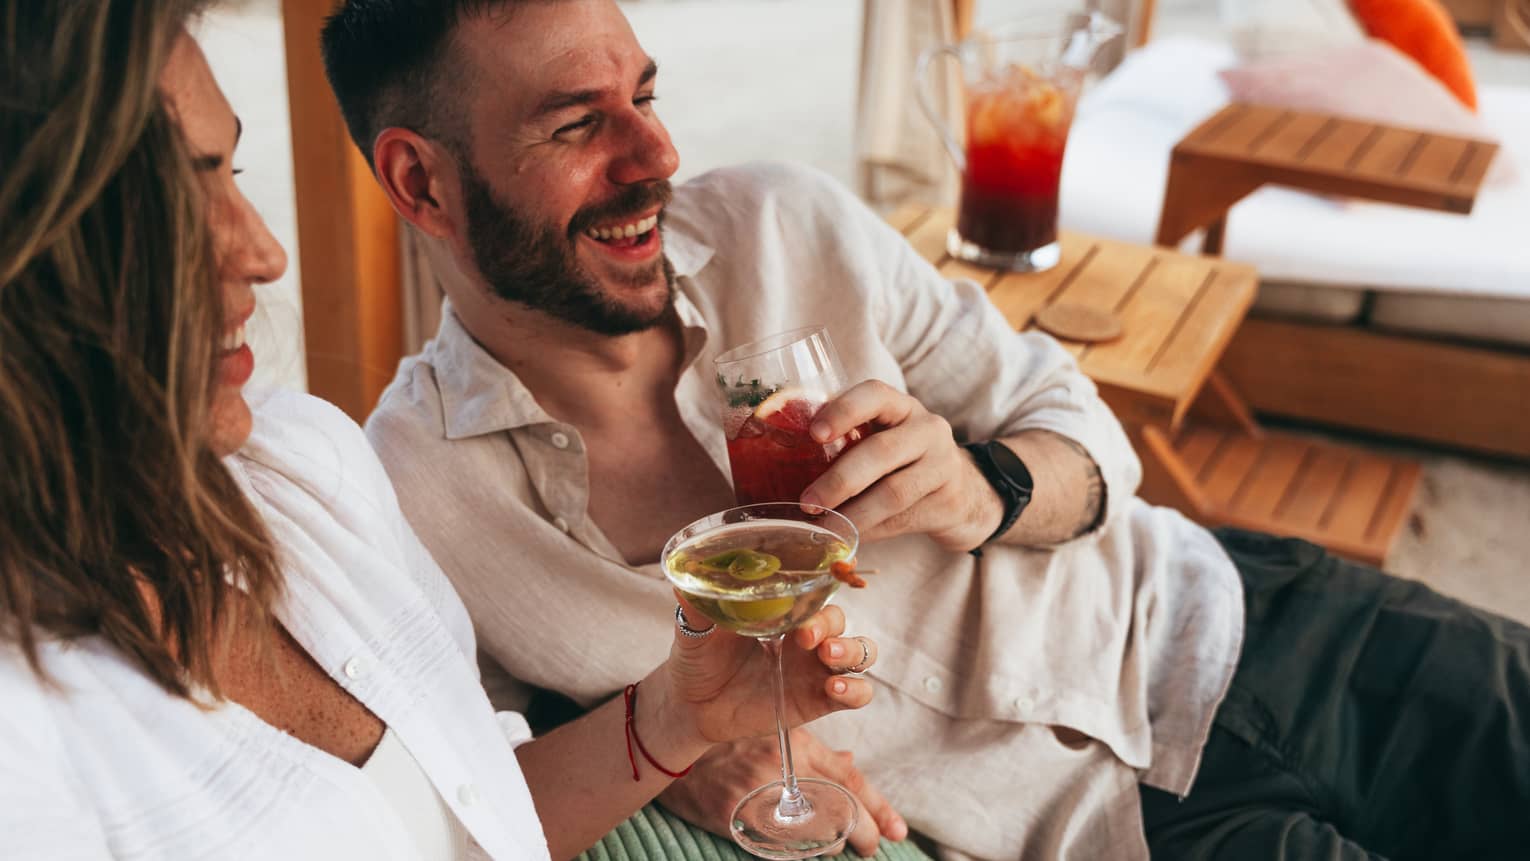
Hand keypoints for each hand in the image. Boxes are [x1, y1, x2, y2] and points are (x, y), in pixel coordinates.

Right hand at [658, 730, 908, 856]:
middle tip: (873, 846)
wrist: (679, 750)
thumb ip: (816, 753)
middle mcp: (785, 768)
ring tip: (840, 847)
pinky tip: (807, 854)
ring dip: (834, 845)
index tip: (897, 831)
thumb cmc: (732, 739)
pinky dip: (802, 855)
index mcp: (798, 743)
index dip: (878, 808)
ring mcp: (762, 795)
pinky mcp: (740, 819)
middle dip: (865, 833)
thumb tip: (851, 765)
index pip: (850, 780)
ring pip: (818, 834)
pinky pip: (783, 849)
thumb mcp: (777, 734)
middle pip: (842, 810)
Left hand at [659, 601, 875, 748]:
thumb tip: (682, 584)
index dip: (820, 589)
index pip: (816, 591)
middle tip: (805, 636)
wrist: (692, 707)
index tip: (807, 594)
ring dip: (852, 651)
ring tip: (826, 656)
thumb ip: (698, 610)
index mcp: (783, 611)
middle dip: (829, 624)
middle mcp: (806, 636)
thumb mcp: (695, 632)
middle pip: (839, 620)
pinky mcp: (820, 701)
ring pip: (861, 651)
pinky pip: (859, 693)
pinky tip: (835, 689)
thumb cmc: (697, 660)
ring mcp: (816, 669)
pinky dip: (856, 689)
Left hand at [800, 380, 1001, 550]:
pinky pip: (902, 519)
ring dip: (853, 513)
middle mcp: (926, 429)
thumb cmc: (902, 460)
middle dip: (840, 480)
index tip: (814, 434)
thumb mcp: (882, 438)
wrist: (965, 491)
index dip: (844, 411)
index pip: (875, 395)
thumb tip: (775, 469)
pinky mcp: (947, 501)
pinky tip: (849, 537)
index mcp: (901, 406)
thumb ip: (846, 442)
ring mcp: (942, 465)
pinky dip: (870, 530)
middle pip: (882, 452)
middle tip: (807, 502)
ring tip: (825, 527)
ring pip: (894, 492)